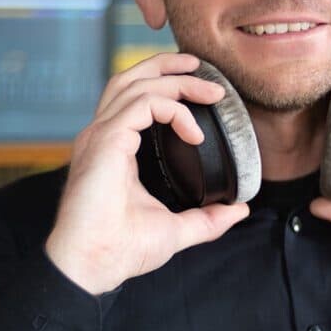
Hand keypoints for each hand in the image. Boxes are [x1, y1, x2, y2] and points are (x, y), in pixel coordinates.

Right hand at [45, 53, 249, 294]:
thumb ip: (206, 218)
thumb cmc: (119, 249)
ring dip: (175, 80)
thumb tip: (239, 210)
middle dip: (167, 65)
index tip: (203, 96)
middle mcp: (102, 134)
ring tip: (210, 89)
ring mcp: (101, 135)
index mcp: (113, 147)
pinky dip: (173, 109)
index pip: (134, 99)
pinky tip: (195, 131)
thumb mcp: (174, 228)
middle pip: (130, 78)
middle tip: (202, 67)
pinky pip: (143, 105)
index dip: (166, 87)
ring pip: (136, 83)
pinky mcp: (106, 141)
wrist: (91, 265)